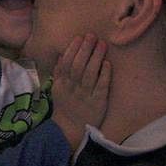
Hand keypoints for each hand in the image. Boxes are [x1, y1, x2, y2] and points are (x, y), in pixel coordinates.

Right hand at [50, 34, 110, 149]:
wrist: (70, 129)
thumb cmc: (65, 106)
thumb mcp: (57, 89)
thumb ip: (59, 72)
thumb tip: (62, 55)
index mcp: (62, 84)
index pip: (66, 63)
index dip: (73, 49)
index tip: (79, 37)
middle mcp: (73, 88)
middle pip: (78, 66)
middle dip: (85, 49)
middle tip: (92, 36)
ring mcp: (86, 96)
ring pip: (90, 74)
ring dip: (96, 58)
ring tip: (102, 44)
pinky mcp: (98, 102)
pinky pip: (101, 87)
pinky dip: (104, 74)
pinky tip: (107, 64)